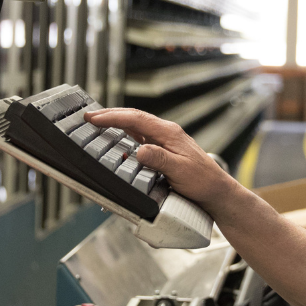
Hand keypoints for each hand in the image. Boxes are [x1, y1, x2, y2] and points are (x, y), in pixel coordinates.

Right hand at [84, 107, 237, 211]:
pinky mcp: (164, 149)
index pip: (137, 119)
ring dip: (117, 123)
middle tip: (89, 116)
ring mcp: (165, 140)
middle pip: (134, 118)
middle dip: (111, 115)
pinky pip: (141, 137)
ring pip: (137, 126)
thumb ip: (160, 159)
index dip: (114, 117)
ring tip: (98, 123)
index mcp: (169, 133)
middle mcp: (166, 133)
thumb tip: (139, 150)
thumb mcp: (180, 171)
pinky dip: (126, 134)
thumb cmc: (202, 181)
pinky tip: (118, 138)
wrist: (216, 190)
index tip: (95, 118)